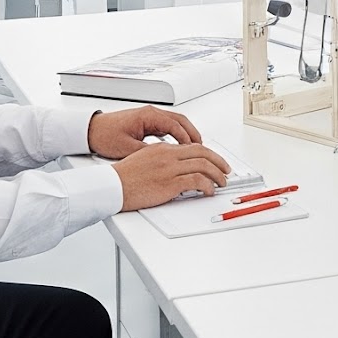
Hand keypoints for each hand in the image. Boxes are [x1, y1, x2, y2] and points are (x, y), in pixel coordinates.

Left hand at [89, 105, 201, 158]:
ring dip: (187, 134)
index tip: (195, 151)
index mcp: (148, 116)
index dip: (187, 139)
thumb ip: (148, 153)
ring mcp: (150, 117)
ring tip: (196, 148)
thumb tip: (165, 160)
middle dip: (193, 134)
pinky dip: (178, 135)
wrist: (90, 130)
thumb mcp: (127, 148)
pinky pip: (169, 126)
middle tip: (203, 149)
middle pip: (181, 121)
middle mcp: (151, 113)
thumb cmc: (105, 135)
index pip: (175, 125)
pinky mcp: (147, 122)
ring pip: (176, 123)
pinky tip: (180, 146)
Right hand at [112, 141, 234, 210]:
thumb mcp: (143, 159)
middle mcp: (168, 155)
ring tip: (221, 182)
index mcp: (162, 148)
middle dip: (218, 161)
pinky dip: (207, 185)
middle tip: (226, 170)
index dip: (208, 154)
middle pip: (203, 152)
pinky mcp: (169, 183)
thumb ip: (161, 159)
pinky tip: (209, 190)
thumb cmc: (123, 177)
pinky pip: (196, 180)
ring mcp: (170, 168)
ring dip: (217, 174)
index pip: (192, 147)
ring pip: (203, 165)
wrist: (112, 186)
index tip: (215, 161)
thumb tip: (175, 168)